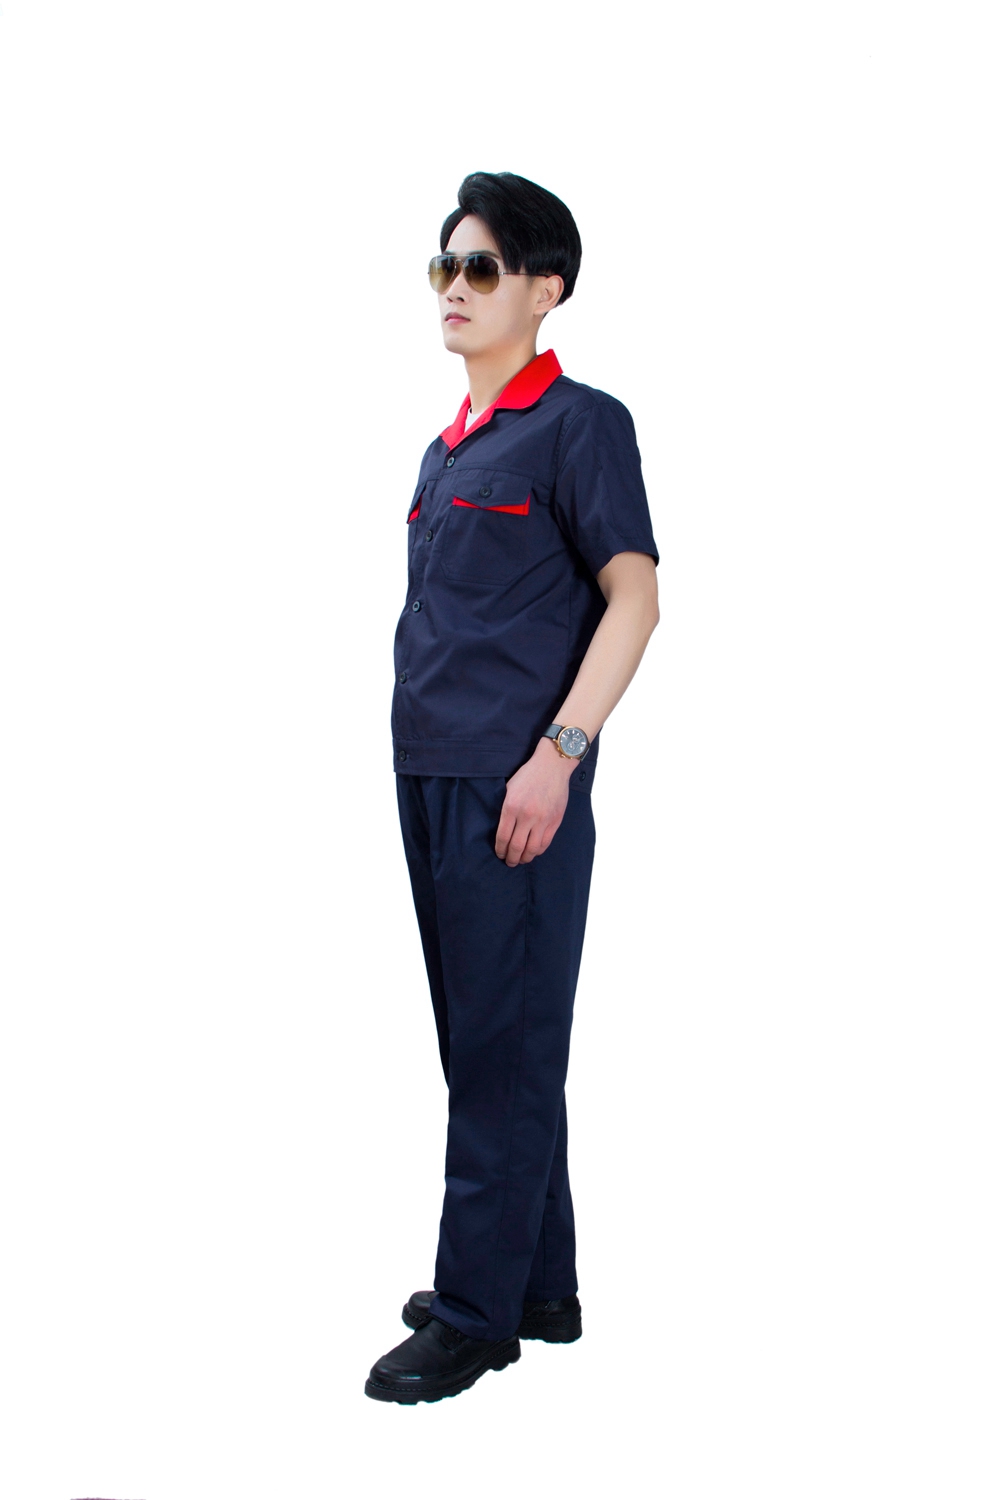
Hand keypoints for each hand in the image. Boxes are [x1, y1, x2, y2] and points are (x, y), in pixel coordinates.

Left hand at [495, 738, 575, 865]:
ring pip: (532, 849)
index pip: (503, 837)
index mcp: (511, 807)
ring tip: (521, 860)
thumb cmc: (528, 776)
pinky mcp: (555, 820)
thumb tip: (501, 830)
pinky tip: (533, 851)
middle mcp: (527, 815)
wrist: (552, 766)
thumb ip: (505, 809)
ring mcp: (543, 819)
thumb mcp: (509, 789)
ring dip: (525, 858)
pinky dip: (538, 851)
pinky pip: (545, 842)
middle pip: (517, 847)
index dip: (500, 849)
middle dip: (511, 858)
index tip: (499, 854)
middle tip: (509, 862)